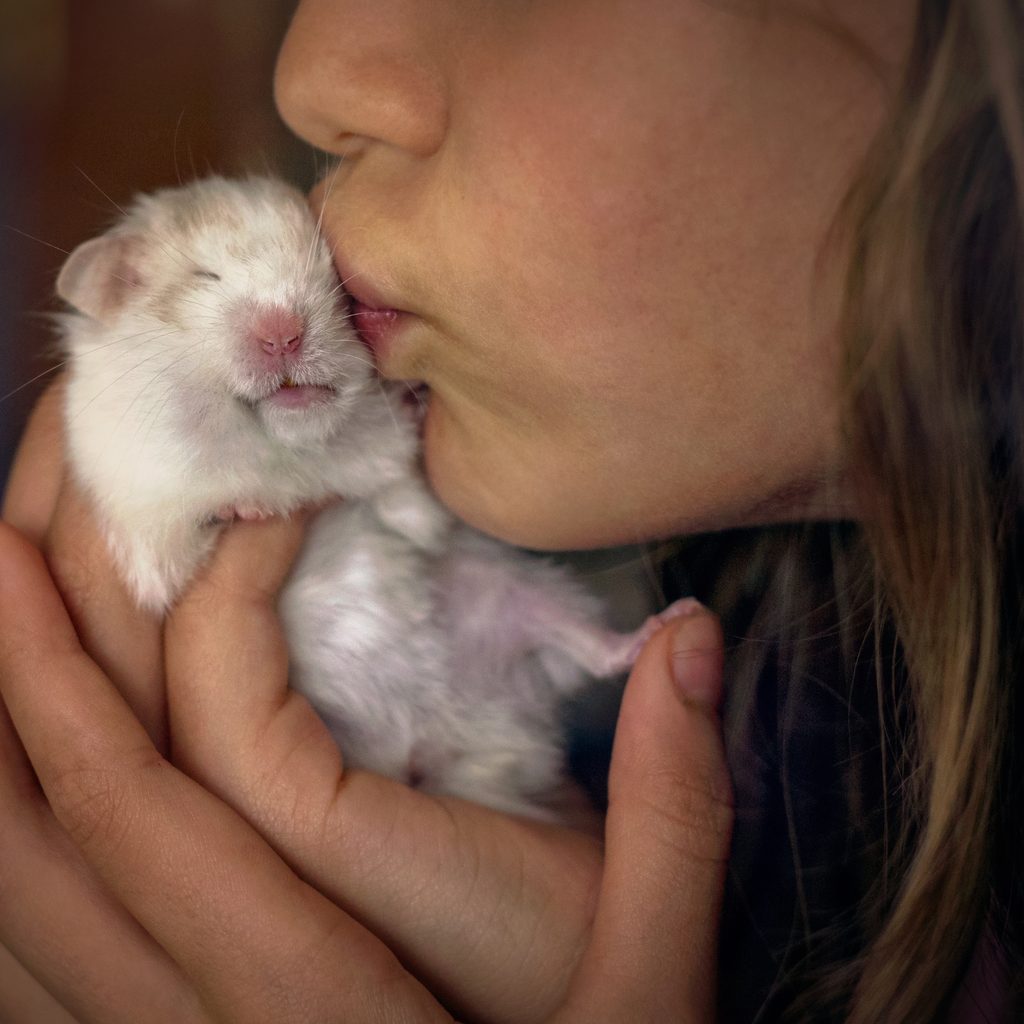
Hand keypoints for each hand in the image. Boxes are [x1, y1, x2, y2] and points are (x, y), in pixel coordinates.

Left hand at [0, 385, 732, 1022]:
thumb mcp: (648, 975)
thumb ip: (671, 812)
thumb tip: (689, 638)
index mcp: (318, 983)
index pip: (212, 764)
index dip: (214, 610)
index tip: (258, 503)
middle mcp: (209, 1010)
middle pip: (74, 802)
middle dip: (39, 636)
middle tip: (43, 485)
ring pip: (20, 873)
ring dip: (2, 718)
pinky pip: (27, 941)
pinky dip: (8, 832)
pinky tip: (11, 757)